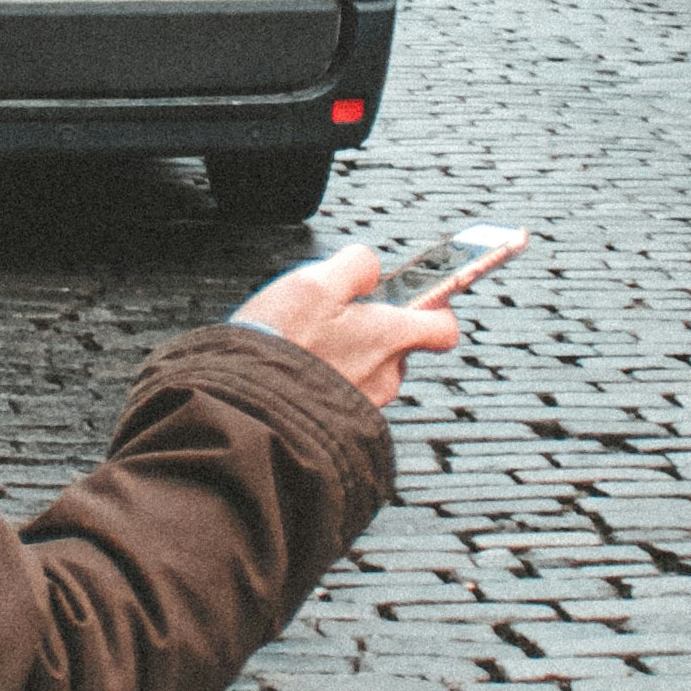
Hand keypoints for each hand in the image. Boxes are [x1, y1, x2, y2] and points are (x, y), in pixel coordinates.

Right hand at [234, 240, 458, 413]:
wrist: (247, 406)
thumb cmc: (280, 345)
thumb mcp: (314, 281)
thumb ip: (355, 266)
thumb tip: (370, 268)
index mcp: (389, 336)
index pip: (444, 326)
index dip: (433, 307)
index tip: (418, 297)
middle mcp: (386, 375)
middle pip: (400, 347)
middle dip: (375, 330)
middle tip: (337, 317)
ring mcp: (365, 403)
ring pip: (373, 371)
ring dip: (351, 356)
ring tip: (310, 344)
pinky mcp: (342, 425)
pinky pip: (348, 394)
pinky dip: (333, 379)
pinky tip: (302, 369)